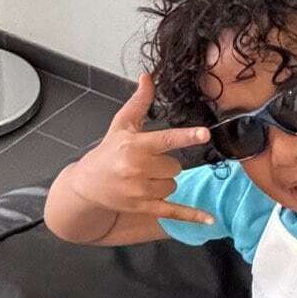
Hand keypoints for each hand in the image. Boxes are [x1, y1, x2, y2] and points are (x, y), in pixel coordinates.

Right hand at [68, 72, 216, 224]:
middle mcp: (137, 168)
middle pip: (176, 166)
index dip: (187, 136)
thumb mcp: (121, 125)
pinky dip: (192, 216)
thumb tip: (147, 76)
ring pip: (173, 185)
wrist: (86, 184)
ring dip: (164, 182)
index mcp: (135, 146)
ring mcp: (140, 190)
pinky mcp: (143, 207)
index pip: (166, 139)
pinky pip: (173, 211)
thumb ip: (139, 102)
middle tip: (147, 163)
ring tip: (143, 178)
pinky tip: (210, 220)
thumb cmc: (108, 151)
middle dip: (166, 164)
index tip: (204, 134)